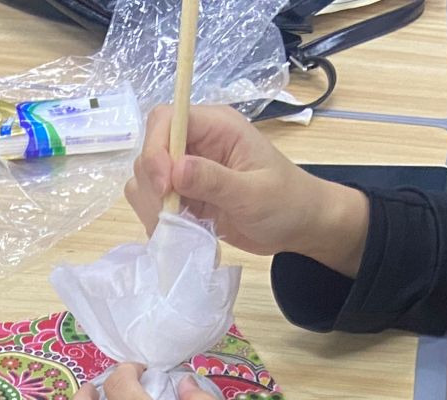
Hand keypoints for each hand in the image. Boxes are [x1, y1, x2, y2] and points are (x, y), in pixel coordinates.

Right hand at [127, 105, 369, 270]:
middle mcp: (197, 142)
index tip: (165, 187)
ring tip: (179, 227)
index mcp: (216, 127)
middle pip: (150, 150)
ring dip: (153, 205)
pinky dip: (158, 219)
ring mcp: (188, 169)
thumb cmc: (287, 203)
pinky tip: (179, 233)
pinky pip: (154, 202)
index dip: (156, 150)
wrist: (300, 226)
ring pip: (146, 178)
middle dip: (153, 184)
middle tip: (174, 214)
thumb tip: (175, 169)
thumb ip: (214, 180)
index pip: (165, 119)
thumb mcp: (254, 193)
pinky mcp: (185, 194)